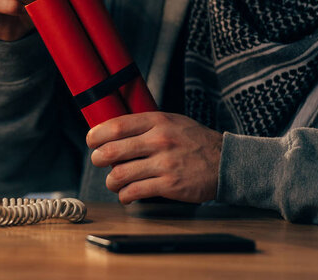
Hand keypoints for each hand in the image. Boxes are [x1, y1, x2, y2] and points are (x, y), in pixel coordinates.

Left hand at [86, 112, 222, 204]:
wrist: (225, 162)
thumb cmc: (194, 141)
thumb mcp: (172, 122)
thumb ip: (145, 125)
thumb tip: (113, 131)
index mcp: (157, 121)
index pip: (117, 125)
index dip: (97, 135)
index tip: (91, 141)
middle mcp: (159, 140)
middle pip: (113, 150)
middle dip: (98, 158)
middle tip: (98, 161)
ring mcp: (164, 163)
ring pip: (120, 174)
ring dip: (111, 181)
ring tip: (114, 181)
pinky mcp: (169, 184)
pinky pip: (135, 192)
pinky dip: (125, 196)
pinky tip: (126, 195)